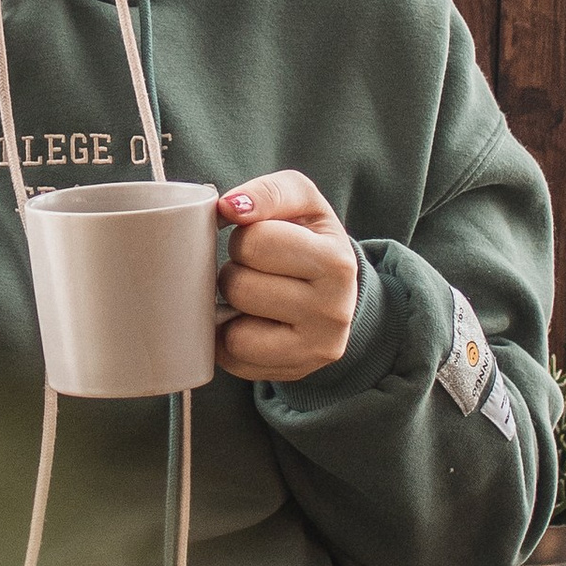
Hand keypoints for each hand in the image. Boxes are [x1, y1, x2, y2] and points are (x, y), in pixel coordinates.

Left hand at [217, 170, 359, 383]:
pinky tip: (251, 324)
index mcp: (336, 261)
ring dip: (232, 308)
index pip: (255, 241)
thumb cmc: (307, 241)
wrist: (336, 295)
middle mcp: (334, 311)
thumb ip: (268, 192)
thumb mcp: (301, 204)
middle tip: (256, 272)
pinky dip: (230, 339)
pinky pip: (233, 358)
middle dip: (236, 271)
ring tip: (254, 298)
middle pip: (239, 285)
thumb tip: (229, 207)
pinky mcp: (293, 373)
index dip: (245, 237)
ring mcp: (315, 349)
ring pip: (234, 330)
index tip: (261, 241)